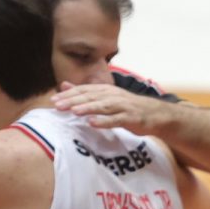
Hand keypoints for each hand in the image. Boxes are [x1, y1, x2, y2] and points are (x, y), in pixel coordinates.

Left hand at [51, 81, 165, 133]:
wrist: (155, 114)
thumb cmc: (128, 107)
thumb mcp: (106, 97)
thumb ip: (85, 92)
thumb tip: (64, 85)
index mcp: (105, 90)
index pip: (84, 91)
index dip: (69, 95)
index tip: (53, 100)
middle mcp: (113, 96)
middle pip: (90, 97)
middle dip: (73, 101)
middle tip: (57, 106)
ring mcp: (122, 107)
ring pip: (102, 106)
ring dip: (87, 108)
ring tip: (73, 111)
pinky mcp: (130, 118)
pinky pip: (115, 120)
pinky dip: (104, 121)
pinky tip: (93, 123)